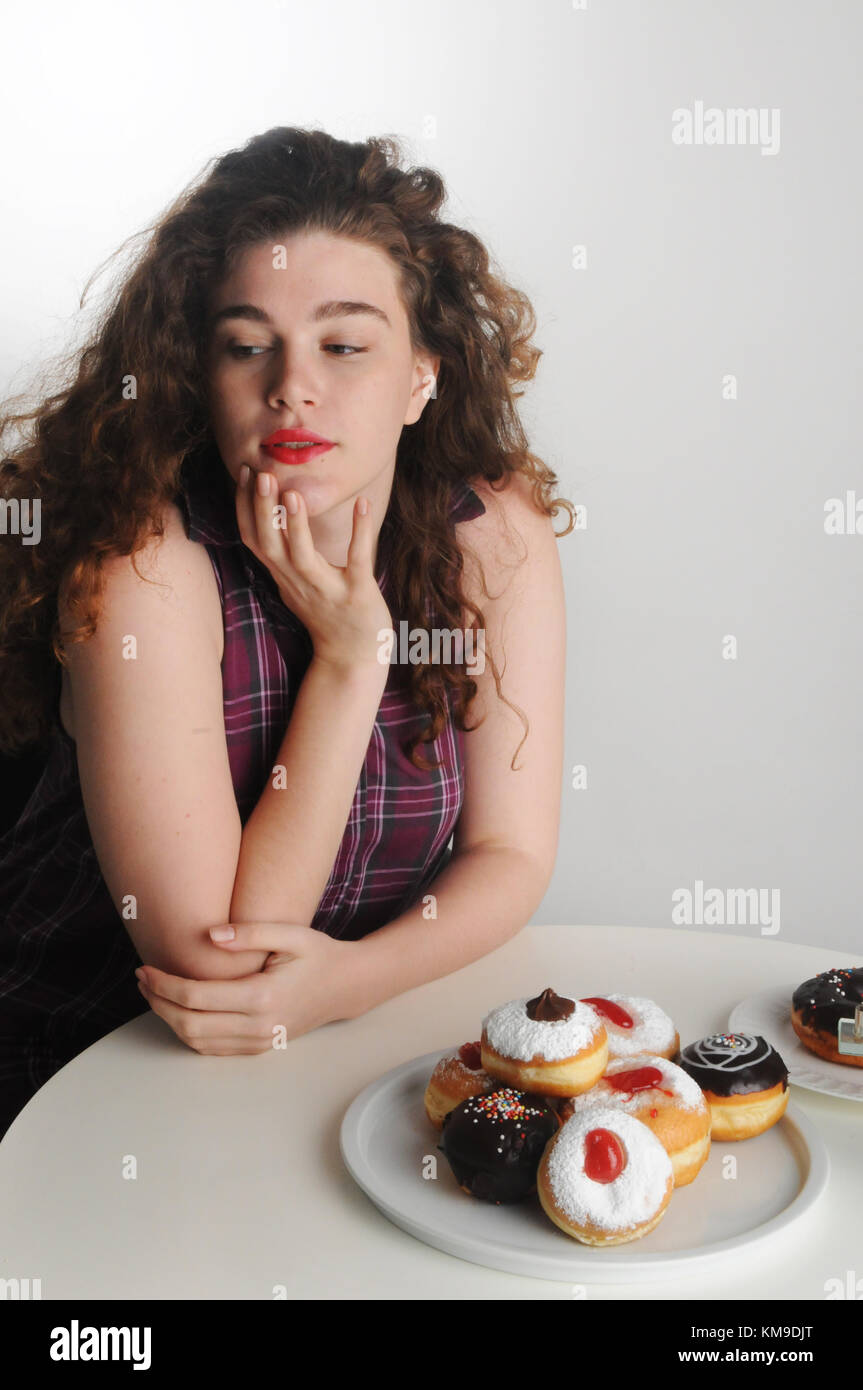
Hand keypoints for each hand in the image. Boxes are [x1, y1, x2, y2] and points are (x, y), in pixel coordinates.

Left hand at [134, 924, 354, 1054]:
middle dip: (158, 1003)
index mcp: (263, 997)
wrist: (345, 986)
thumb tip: (209, 935)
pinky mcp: (258, 1046)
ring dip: (168, 1019)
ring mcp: (258, 1041)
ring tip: (153, 993)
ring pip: (197, 1041)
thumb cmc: (318, 955)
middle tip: (142, 980)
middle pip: (189, 1024)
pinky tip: (177, 1010)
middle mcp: (258, 1026)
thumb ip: (250, 932)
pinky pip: (212, 1048)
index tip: (146, 968)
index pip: (197, 997)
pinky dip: (187, 1032)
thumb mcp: (291, 934)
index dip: (164, 984)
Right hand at [235, 466, 392, 670]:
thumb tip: (271, 514)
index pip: (253, 538)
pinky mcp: (358, 595)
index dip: (245, 506)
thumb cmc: (326, 613)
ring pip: (303, 557)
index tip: (244, 471)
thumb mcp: (295, 583)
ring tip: (293, 493)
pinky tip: (362, 504)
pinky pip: (357, 561)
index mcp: (283, 576)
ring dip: (296, 526)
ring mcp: (327, 590)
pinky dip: (359, 532)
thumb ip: (283, 554)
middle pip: (270, 544)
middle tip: (261, 473)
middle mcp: (298, 582)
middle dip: (262, 509)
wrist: (352, 657)